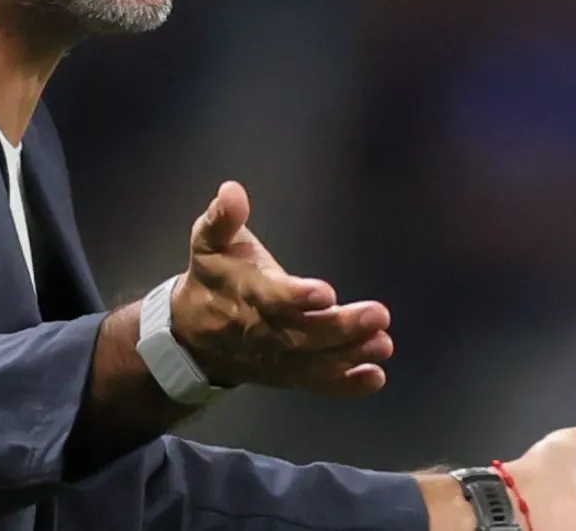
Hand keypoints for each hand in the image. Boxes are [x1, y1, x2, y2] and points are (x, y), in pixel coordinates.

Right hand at [169, 181, 392, 396]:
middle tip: (378, 315)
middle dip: (340, 328)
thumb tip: (232, 191)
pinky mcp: (288, 375)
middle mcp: (262, 332)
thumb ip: (222, 218)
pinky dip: (345, 385)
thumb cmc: (213, 278)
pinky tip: (374, 377)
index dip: (297, 298)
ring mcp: (276, 359)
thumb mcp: (209, 242)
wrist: (191, 336)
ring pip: (313, 362)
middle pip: (302, 334)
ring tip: (383, 344)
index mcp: (245, 294)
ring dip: (349, 355)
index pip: (272, 299)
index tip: (326, 293)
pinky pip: (316, 384)